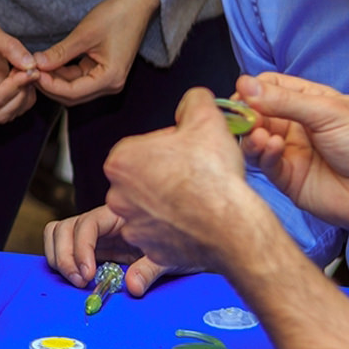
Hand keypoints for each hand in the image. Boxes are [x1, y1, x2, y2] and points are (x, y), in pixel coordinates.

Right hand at [0, 12, 37, 122]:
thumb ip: (11, 47)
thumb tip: (31, 64)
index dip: (18, 86)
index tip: (32, 70)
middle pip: (1, 113)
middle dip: (21, 96)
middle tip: (28, 72)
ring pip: (6, 114)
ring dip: (23, 99)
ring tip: (25, 73)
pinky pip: (10, 107)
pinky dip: (22, 98)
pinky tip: (23, 77)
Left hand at [32, 0, 158, 106]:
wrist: (136, 5)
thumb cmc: (116, 16)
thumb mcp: (84, 34)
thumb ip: (61, 53)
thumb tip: (38, 64)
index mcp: (110, 78)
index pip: (73, 92)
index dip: (49, 85)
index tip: (32, 72)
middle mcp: (110, 85)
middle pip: (72, 96)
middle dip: (49, 86)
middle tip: (28, 71)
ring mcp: (107, 80)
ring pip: (73, 89)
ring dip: (54, 81)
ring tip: (35, 66)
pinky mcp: (102, 72)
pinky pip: (78, 79)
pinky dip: (62, 74)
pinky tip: (47, 64)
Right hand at [43, 206, 190, 295]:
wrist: (196, 242)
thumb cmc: (185, 244)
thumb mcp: (171, 257)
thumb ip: (149, 269)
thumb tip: (131, 285)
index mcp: (120, 215)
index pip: (87, 224)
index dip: (81, 249)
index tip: (87, 275)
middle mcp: (104, 221)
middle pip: (65, 228)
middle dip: (65, 255)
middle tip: (79, 282)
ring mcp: (97, 234)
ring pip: (60, 233)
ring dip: (60, 257)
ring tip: (75, 280)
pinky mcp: (95, 247)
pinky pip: (67, 246)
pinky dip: (63, 259)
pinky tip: (77, 277)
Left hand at [103, 88, 279, 274]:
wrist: (231, 225)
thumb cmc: (213, 175)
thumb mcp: (207, 118)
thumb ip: (194, 100)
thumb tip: (192, 99)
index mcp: (121, 161)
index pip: (142, 146)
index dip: (169, 146)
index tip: (188, 150)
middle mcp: (118, 195)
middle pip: (143, 176)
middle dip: (166, 173)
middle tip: (195, 173)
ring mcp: (132, 225)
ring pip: (151, 205)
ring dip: (170, 200)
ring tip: (198, 197)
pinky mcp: (149, 249)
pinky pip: (160, 233)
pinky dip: (175, 227)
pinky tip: (195, 219)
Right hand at [237, 73, 348, 239]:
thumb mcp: (327, 111)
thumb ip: (284, 100)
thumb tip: (245, 85)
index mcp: (308, 102)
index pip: (269, 88)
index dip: (252, 90)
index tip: (240, 95)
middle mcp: (295, 126)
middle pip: (256, 114)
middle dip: (247, 115)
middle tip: (244, 118)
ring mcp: (290, 152)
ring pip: (255, 140)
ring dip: (251, 136)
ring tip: (259, 136)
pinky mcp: (288, 178)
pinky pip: (265, 164)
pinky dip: (263, 154)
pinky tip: (273, 148)